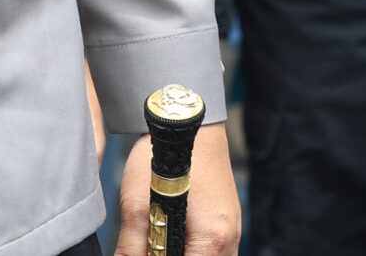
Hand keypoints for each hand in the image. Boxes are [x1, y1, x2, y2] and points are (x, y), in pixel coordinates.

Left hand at [113, 122, 238, 255]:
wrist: (190, 123)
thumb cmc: (166, 157)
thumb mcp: (138, 205)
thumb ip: (132, 248)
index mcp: (213, 240)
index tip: (144, 252)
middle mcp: (231, 241)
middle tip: (148, 247)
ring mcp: (233, 232)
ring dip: (182, 255)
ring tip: (157, 243)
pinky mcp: (229, 224)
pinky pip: (212, 253)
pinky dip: (193, 251)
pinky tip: (172, 239)